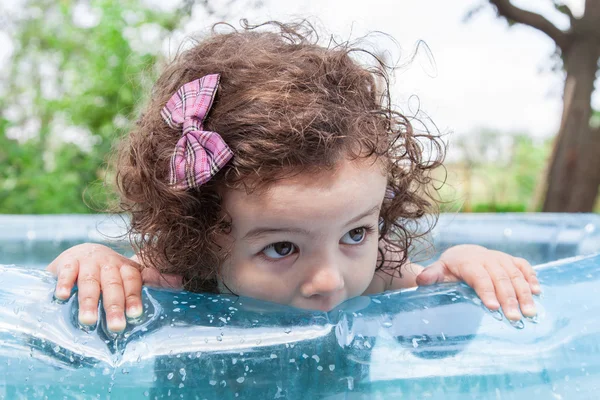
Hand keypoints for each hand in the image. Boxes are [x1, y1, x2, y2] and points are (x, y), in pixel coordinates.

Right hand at [47, 243, 181, 331]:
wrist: (81, 254)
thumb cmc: (110, 273)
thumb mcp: (131, 276)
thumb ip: (153, 279)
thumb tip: (181, 280)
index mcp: (127, 268)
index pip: (133, 282)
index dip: (134, 298)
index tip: (136, 315)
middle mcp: (109, 263)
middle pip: (113, 286)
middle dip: (115, 307)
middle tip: (116, 328)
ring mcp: (88, 262)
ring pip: (90, 283)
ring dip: (89, 302)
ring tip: (88, 321)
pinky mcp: (68, 262)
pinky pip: (66, 273)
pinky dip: (63, 284)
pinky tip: (62, 297)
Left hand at [415, 244, 540, 320]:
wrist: (464, 253)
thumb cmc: (451, 268)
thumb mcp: (439, 270)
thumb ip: (432, 275)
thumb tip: (421, 280)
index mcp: (468, 262)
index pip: (479, 277)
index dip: (487, 291)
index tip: (493, 307)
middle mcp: (487, 259)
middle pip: (501, 279)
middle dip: (509, 299)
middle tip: (516, 318)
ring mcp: (501, 259)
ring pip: (515, 275)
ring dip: (524, 293)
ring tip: (530, 312)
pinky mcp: (512, 260)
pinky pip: (524, 267)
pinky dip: (532, 278)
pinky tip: (538, 292)